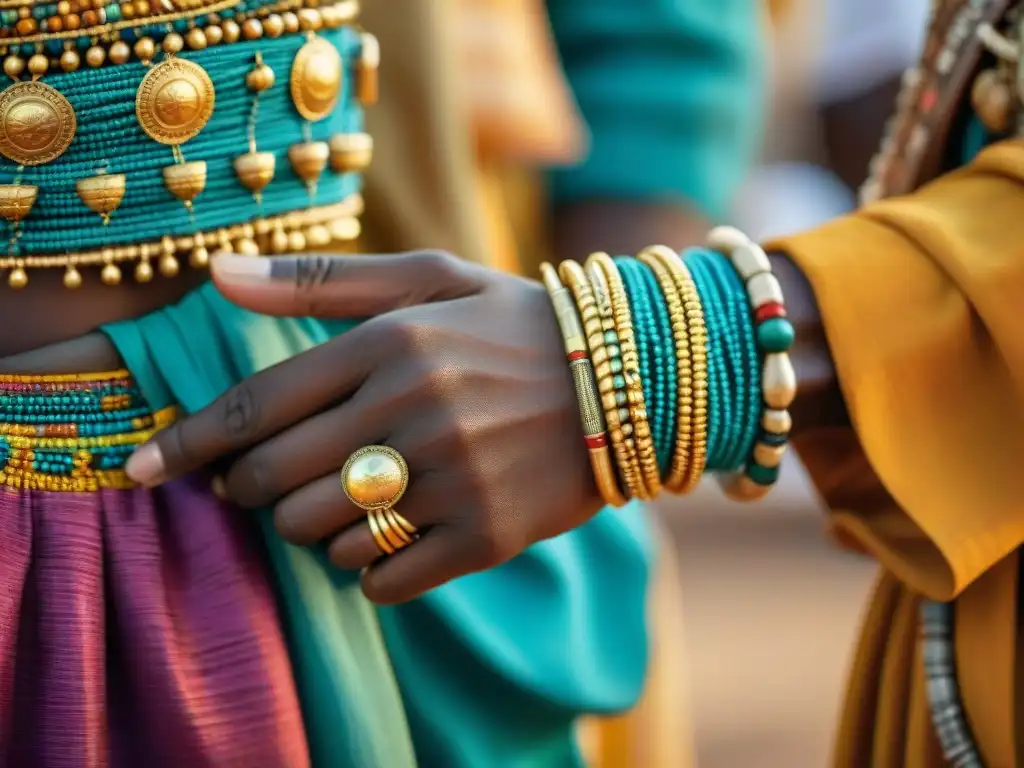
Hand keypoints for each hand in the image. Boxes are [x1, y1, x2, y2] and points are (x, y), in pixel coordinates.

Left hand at [125, 251, 603, 603]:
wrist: (634, 379)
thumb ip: (323, 280)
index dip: (188, 443)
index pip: (255, 406)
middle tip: (260, 485)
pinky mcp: (486, 535)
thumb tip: (216, 275)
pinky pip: (384, 578)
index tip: (143, 469)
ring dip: (311, 529)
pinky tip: (384, 543)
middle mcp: (414, 410)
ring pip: (324, 535)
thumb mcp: (430, 280)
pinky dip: (367, 570)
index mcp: (389, 345)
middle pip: (277, 480)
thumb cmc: (517, 324)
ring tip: (339, 504)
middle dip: (251, 490)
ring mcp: (452, 478)